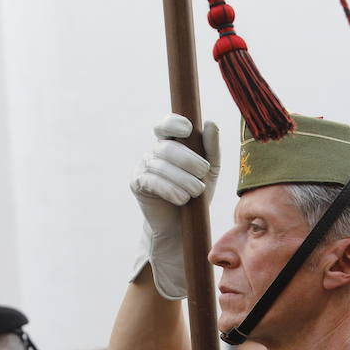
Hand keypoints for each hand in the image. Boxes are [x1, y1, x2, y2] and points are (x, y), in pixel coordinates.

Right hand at [129, 114, 220, 299]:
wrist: (182, 226)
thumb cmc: (196, 195)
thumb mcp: (209, 172)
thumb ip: (212, 149)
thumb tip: (211, 123)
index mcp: (171, 144)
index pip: (166, 125)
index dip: (173, 123)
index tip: (188, 129)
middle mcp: (155, 152)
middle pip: (167, 147)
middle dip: (188, 159)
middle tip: (203, 172)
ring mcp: (143, 166)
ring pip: (161, 165)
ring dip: (182, 178)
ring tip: (196, 192)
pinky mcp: (137, 183)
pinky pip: (152, 180)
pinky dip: (169, 189)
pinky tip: (182, 199)